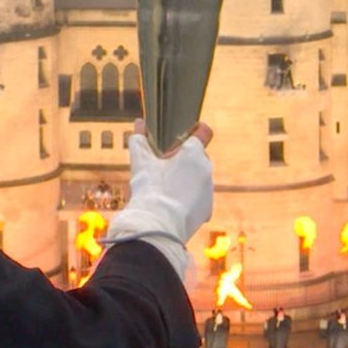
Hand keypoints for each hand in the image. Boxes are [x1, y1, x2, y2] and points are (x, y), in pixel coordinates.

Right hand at [109, 124, 213, 247]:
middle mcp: (206, 169)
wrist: (157, 226)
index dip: (195, 131)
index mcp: (194, 152)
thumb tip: (139, 122)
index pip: (203, 132)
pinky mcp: (207, 209)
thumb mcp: (141, 162)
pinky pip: (198, 199)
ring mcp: (209, 190)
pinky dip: (188, 201)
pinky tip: (171, 206)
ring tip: (165, 192)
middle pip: (197, 157)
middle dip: (183, 161)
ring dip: (185, 181)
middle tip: (163, 170)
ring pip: (197, 179)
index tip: (184, 137)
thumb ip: (139, 139)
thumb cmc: (150, 189)